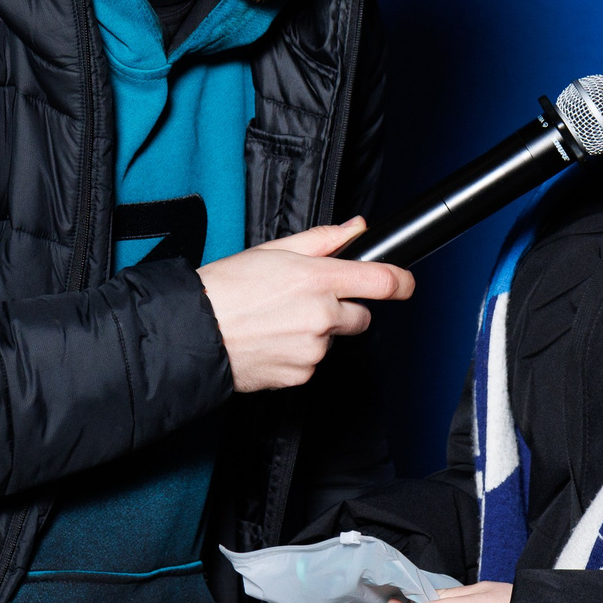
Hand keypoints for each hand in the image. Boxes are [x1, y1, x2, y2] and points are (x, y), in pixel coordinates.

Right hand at [199, 219, 413, 392]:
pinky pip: (313, 362)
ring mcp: (314, 349)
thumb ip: (324, 240)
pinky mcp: (302, 374)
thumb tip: (357, 228)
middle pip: (362, 316)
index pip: (381, 282)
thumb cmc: (227, 288)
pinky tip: (274, 341)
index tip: (406, 283)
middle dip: (344, 309)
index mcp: (318, 279)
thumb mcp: (274, 251)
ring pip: (334, 340)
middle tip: (307, 303)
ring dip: (318, 332)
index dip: (401, 282)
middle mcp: (322, 315)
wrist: (195, 331)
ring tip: (279, 322)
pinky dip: (300, 354)